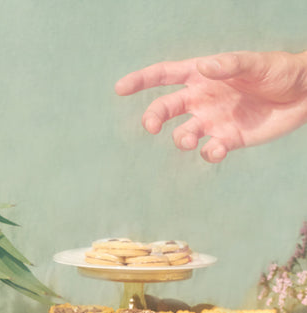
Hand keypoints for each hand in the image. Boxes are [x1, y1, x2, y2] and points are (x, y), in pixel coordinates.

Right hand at [115, 50, 306, 161]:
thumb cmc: (279, 71)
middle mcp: (202, 100)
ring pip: (182, 134)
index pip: (165, 76)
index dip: (141, 81)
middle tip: (150, 126)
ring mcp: (212, 121)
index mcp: (203, 76)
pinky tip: (217, 149)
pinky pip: (208, 151)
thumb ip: (229, 66)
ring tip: (188, 140)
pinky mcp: (227, 141)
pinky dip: (208, 153)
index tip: (120, 89)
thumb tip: (204, 69)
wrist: (303, 95)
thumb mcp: (256, 63)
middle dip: (153, 117)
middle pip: (166, 108)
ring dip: (180, 139)